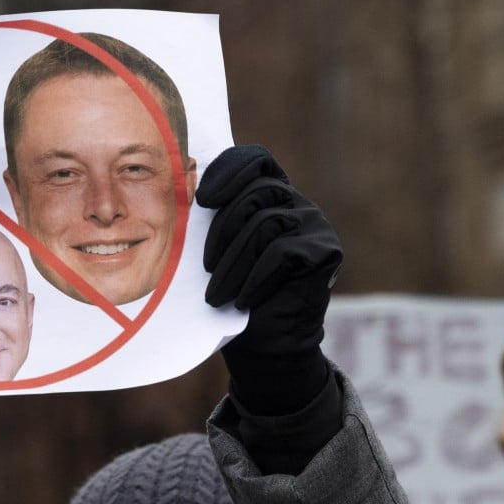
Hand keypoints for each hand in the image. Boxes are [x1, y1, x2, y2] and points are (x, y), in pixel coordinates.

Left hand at [197, 145, 341, 414]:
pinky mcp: (325, 250)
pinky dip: (257, 278)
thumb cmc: (233, 295)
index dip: (230, 170)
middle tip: (204, 268)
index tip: (202, 199)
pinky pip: (283, 251)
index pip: (255, 160)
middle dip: (223, 229)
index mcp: (269, 196)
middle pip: (257, 192)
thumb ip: (209, 218)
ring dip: (234, 262)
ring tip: (217, 295)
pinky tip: (243, 300)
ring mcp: (314, 225)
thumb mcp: (215, 252)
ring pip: (267, 222)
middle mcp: (297, 204)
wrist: (265, 344)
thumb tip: (178, 185)